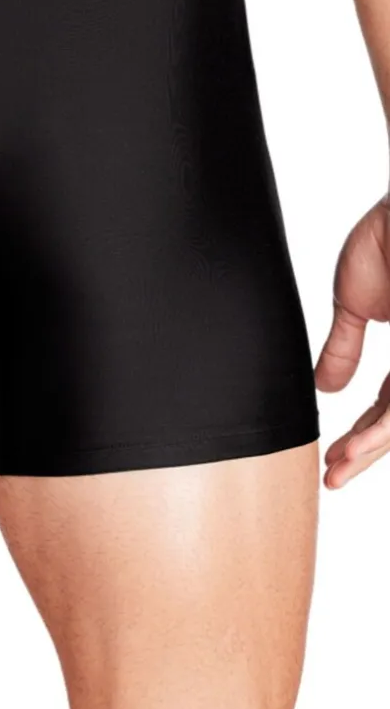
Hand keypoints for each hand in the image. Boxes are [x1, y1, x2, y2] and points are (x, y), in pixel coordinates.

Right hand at [317, 198, 389, 487]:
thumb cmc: (389, 234)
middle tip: (333, 474)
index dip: (361, 432)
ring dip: (372, 447)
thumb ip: (343, 347)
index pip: (387, 404)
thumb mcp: (354, 300)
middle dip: (365, 451)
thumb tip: (325, 388)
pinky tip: (361, 444)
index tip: (333, 454)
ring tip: (341, 467)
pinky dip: (383, 428)